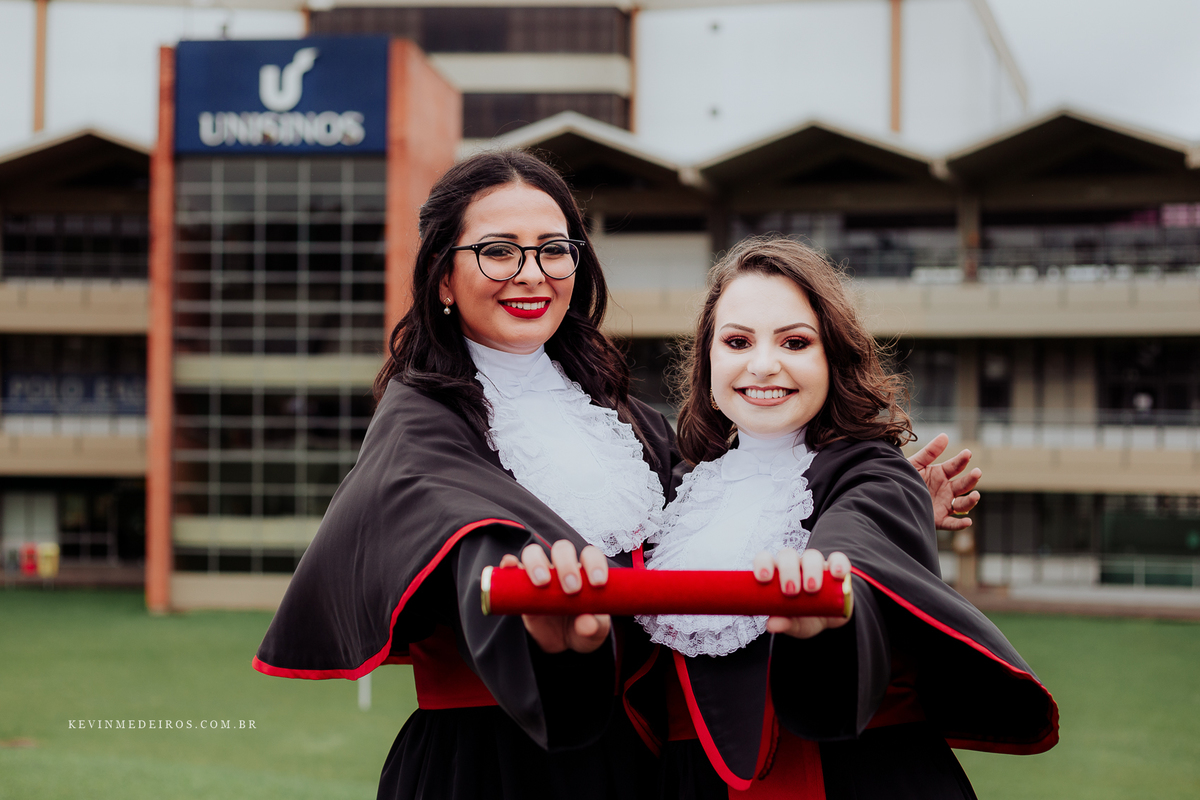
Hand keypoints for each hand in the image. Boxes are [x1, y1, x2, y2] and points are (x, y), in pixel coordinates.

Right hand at [497, 540, 610, 654]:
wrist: (562, 643)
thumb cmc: (583, 628)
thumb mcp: (594, 633)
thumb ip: (594, 627)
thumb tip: (587, 624)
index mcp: (584, 573)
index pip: (590, 555)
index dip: (595, 563)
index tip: (598, 583)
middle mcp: (561, 568)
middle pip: (561, 549)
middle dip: (566, 565)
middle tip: (572, 589)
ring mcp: (539, 575)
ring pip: (534, 553)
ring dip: (537, 563)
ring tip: (543, 583)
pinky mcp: (519, 587)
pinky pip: (511, 569)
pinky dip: (509, 563)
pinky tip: (509, 565)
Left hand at [752, 548, 852, 638]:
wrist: (831, 620)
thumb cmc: (805, 618)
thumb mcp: (794, 624)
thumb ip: (784, 624)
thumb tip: (772, 625)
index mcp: (778, 574)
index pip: (765, 559)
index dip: (762, 563)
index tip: (763, 578)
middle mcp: (795, 565)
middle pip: (788, 555)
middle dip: (788, 571)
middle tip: (791, 592)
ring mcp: (816, 564)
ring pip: (812, 555)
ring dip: (811, 569)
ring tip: (812, 589)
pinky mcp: (836, 568)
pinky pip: (838, 559)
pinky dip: (839, 564)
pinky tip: (838, 574)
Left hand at [908, 433, 980, 530]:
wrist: (890, 497)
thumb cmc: (903, 478)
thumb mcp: (915, 464)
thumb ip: (930, 452)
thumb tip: (945, 435)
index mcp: (941, 474)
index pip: (955, 466)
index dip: (962, 460)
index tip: (967, 453)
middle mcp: (946, 489)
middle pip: (963, 485)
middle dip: (971, 479)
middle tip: (977, 472)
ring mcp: (944, 504)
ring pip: (962, 504)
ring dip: (971, 500)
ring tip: (975, 495)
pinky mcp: (939, 519)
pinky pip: (952, 523)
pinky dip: (960, 524)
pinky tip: (968, 522)